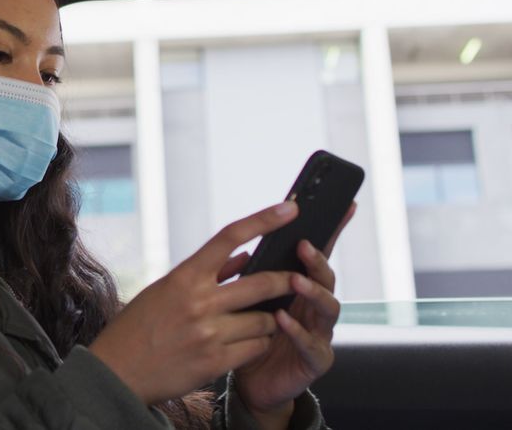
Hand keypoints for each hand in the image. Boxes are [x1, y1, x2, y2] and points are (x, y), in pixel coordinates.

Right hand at [89, 201, 305, 404]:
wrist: (116, 372)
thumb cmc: (138, 327)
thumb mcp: (164, 291)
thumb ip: (204, 275)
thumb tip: (243, 258)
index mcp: (184, 276)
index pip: (230, 237)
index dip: (264, 219)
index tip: (290, 209)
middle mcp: (199, 301)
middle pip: (263, 282)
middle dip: (288, 280)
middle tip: (299, 279)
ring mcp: (209, 333)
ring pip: (266, 320)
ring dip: (270, 320)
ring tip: (260, 321)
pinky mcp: (216, 362)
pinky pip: (257, 347)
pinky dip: (260, 343)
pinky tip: (249, 343)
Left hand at [233, 203, 355, 418]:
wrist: (251, 383)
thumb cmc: (248, 335)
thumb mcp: (244, 300)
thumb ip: (248, 277)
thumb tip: (244, 246)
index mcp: (300, 288)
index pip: (317, 254)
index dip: (332, 231)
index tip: (344, 205)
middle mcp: (315, 307)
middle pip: (326, 277)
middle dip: (316, 260)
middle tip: (302, 245)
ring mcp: (320, 333)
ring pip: (329, 308)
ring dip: (312, 291)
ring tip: (295, 279)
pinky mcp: (315, 361)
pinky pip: (311, 344)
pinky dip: (297, 331)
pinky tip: (282, 319)